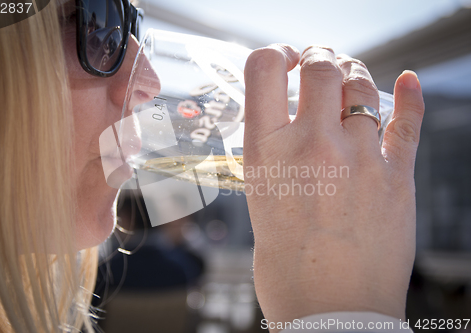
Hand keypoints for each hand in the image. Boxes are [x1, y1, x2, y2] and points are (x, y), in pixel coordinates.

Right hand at [243, 44, 424, 328]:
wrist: (330, 314)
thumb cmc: (287, 266)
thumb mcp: (260, 199)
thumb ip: (275, 156)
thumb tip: (290, 125)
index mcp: (265, 153)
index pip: (263, 69)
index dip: (275, 53)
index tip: (284, 60)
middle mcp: (310, 146)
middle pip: (321, 66)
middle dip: (321, 56)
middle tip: (320, 63)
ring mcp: (357, 158)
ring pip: (363, 86)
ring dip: (356, 75)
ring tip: (351, 81)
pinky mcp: (395, 177)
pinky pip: (407, 121)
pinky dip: (409, 96)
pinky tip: (408, 82)